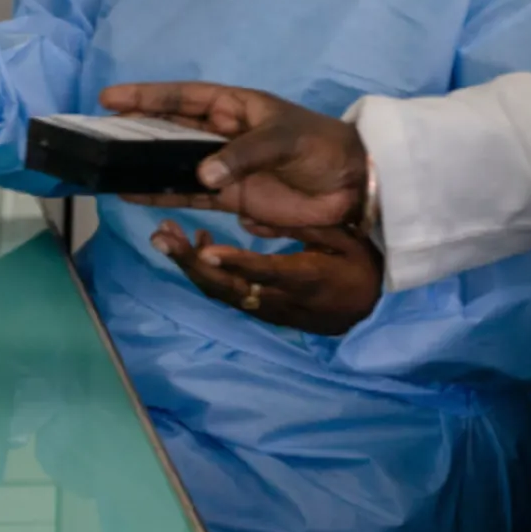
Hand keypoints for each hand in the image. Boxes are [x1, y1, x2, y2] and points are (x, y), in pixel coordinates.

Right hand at [99, 82, 367, 227]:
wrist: (353, 184)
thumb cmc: (321, 148)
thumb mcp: (285, 140)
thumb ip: (243, 156)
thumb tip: (201, 176)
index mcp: (235, 107)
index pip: (182, 97)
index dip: (147, 97)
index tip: (110, 98)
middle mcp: (223, 135)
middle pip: (170, 130)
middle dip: (135, 131)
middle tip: (97, 135)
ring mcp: (224, 168)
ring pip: (174, 164)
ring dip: (144, 166)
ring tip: (106, 168)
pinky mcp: (231, 199)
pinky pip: (189, 195)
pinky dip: (163, 196)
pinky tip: (134, 196)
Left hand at [151, 217, 382, 334]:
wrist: (369, 310)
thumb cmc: (359, 266)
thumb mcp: (344, 240)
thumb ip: (303, 228)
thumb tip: (252, 220)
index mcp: (307, 279)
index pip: (265, 273)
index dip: (235, 263)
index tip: (206, 250)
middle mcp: (281, 300)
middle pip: (230, 288)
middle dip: (191, 263)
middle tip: (161, 236)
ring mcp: (269, 310)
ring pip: (222, 293)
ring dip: (190, 266)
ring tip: (164, 236)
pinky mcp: (262, 311)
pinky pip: (229, 293)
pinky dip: (206, 271)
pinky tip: (195, 243)